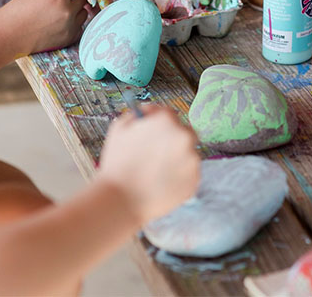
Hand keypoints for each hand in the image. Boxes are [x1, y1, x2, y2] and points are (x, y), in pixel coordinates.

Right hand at [0, 0, 87, 55]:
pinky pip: (80, 25)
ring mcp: (70, 26)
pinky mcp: (70, 38)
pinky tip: (60, 22)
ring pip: (84, 12)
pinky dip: (74, 23)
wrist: (7, 37)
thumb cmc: (17, 11)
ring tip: (60, 10)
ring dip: (76, 9)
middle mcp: (68, 10)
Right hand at [99, 105, 200, 224]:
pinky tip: (160, 184)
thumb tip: (150, 111)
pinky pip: (188, 174)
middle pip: (184, 132)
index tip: (152, 133)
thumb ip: (137, 114)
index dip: (158, 123)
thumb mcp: (119, 128)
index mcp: (167, 121)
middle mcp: (185, 137)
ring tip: (155, 173)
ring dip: (176, 159)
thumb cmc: (117, 164)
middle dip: (173, 140)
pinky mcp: (195, 180)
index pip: (169, 114)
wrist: (122, 200)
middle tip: (157, 154)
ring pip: (187, 154)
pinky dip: (178, 177)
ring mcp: (193, 160)